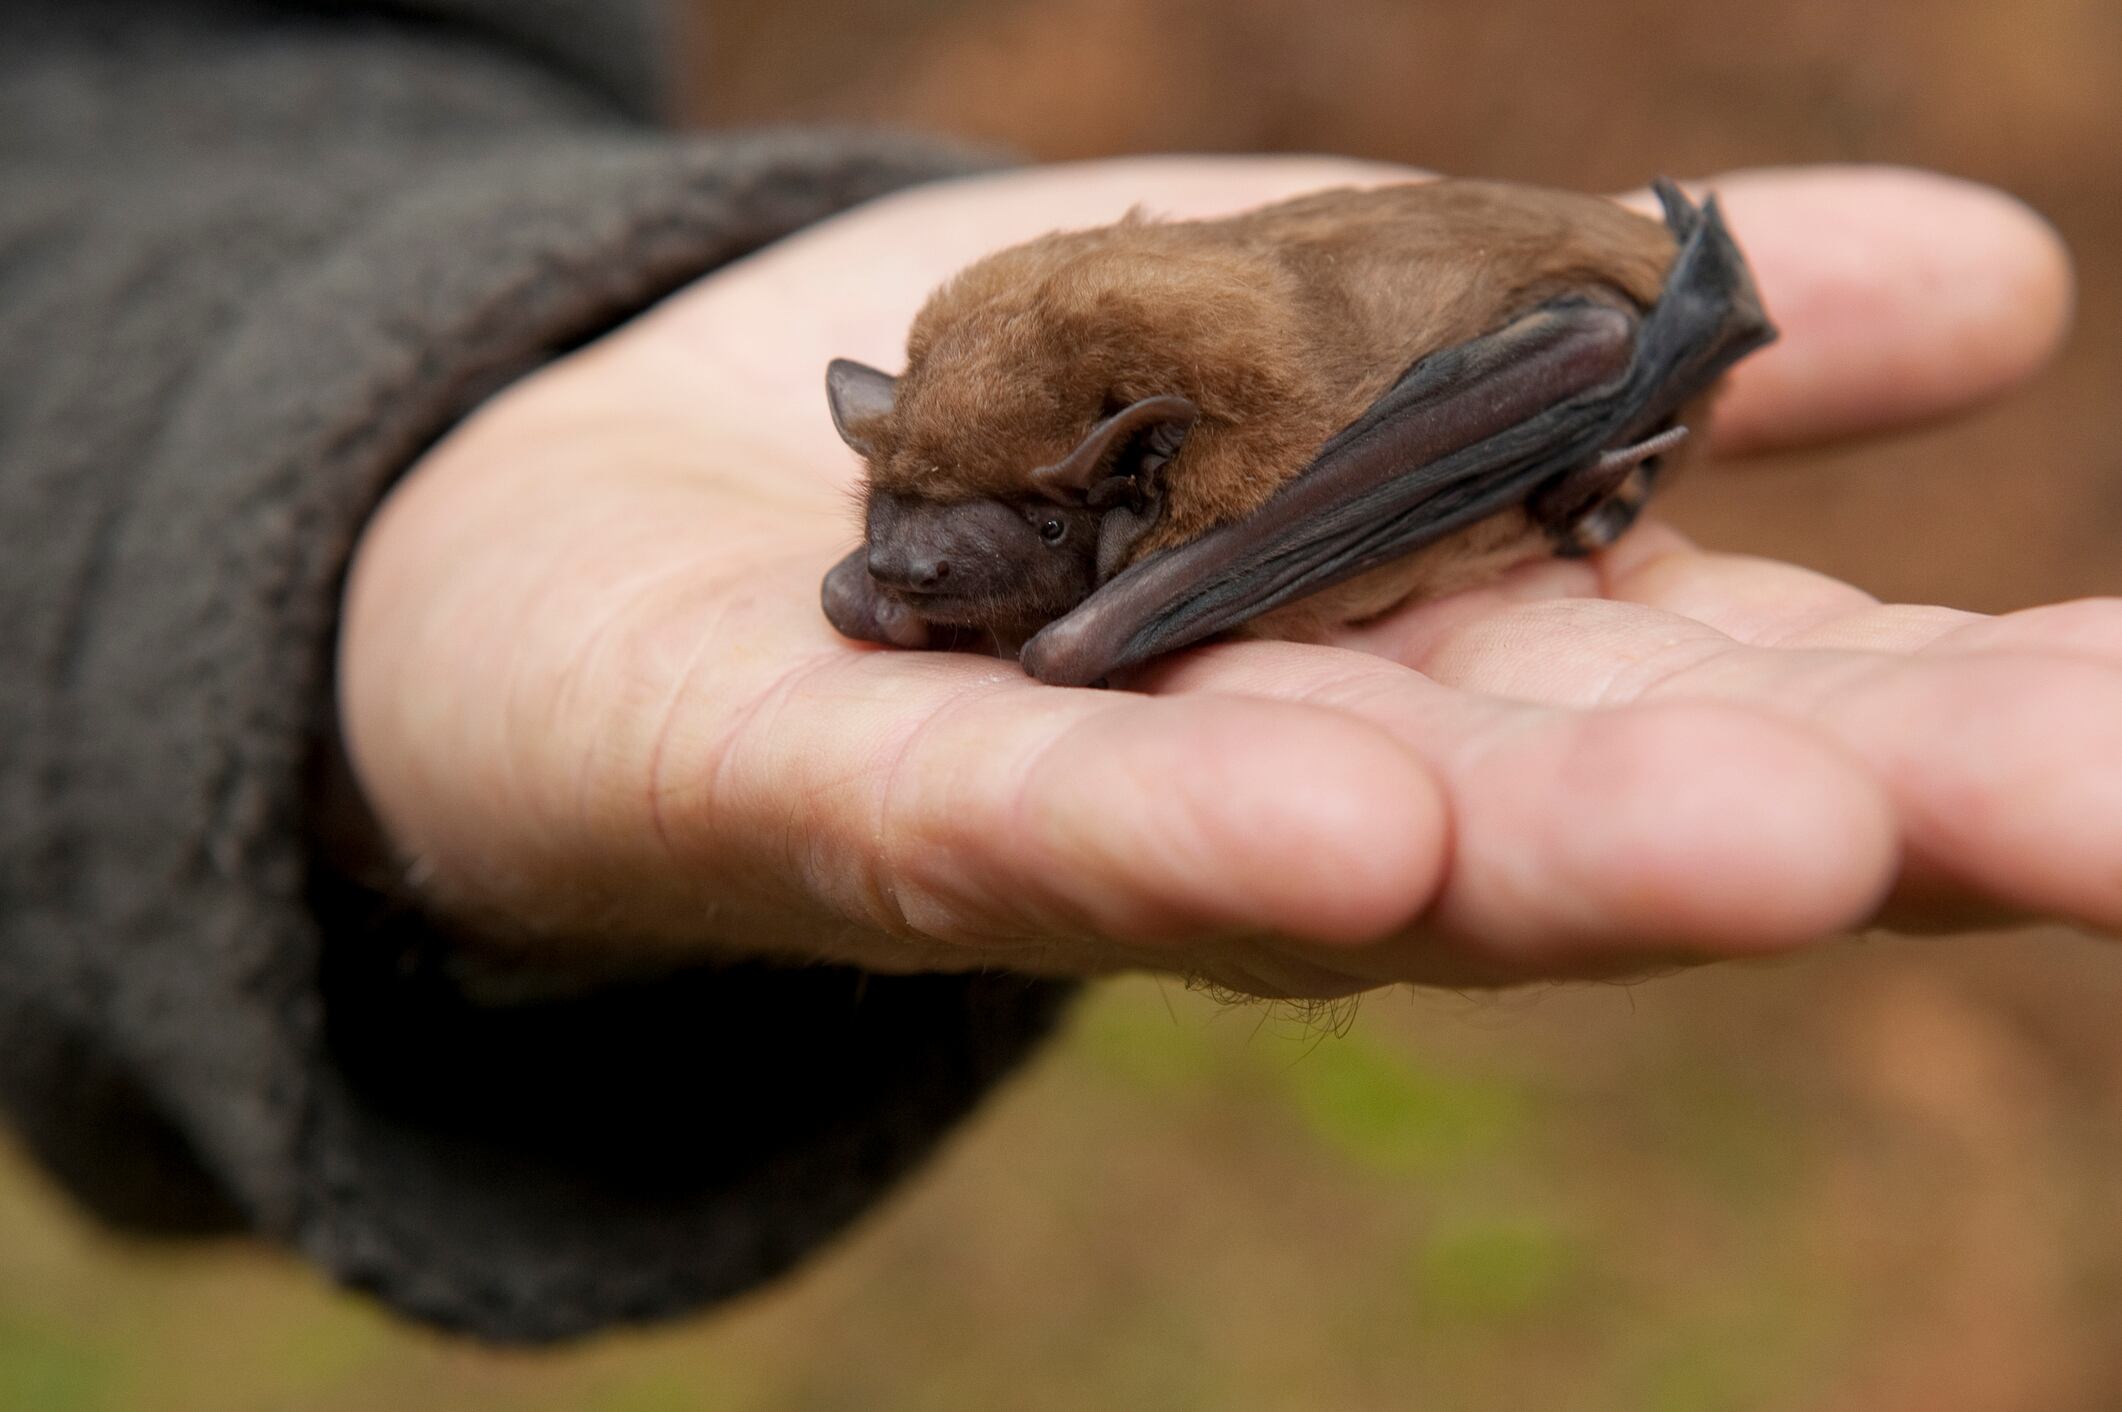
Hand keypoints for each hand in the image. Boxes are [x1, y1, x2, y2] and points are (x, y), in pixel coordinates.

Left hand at [338, 158, 2101, 996]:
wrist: (648, 517)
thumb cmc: (1042, 426)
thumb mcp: (1356, 317)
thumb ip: (1626, 328)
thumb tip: (2000, 283)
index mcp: (1444, 660)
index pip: (1741, 690)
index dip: (1976, 717)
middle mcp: (1301, 772)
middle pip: (1576, 803)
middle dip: (1831, 809)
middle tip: (2108, 810)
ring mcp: (1072, 819)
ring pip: (1318, 855)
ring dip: (1535, 856)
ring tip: (1763, 842)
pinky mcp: (832, 797)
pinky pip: (986, 822)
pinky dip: (1151, 832)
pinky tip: (1321, 831)